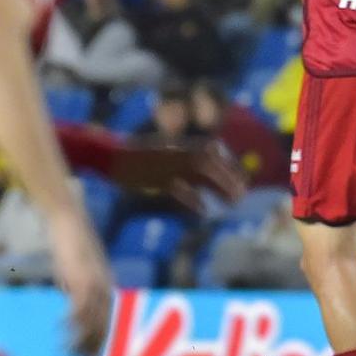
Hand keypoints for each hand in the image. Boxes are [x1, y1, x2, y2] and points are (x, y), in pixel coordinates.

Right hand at [49, 211, 113, 355]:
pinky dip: (71, 320)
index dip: (103, 343)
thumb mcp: (76, 274)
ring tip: (68, 354)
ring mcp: (96, 284)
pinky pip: (80, 305)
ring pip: (93, 320)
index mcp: (106, 289)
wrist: (70, 221)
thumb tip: (72, 311)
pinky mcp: (82, 278)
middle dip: (95, 348)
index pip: (109, 322)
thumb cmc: (71, 246)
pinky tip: (61, 329)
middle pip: (104, 326)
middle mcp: (105, 289)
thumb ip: (76, 291)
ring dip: (81, 340)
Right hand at [110, 139, 248, 206]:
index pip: (215, 151)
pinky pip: (179, 189)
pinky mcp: (156, 179)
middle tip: (242, 195)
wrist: (112, 155)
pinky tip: (204, 210)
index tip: (243, 179)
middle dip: (230, 179)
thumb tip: (206, 175)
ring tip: (233, 202)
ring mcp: (167, 165)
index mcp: (181, 146)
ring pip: (201, 173)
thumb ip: (186, 161)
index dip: (231, 165)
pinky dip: (193, 199)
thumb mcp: (167, 155)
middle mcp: (178, 153)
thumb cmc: (139, 158)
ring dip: (220, 187)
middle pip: (211, 163)